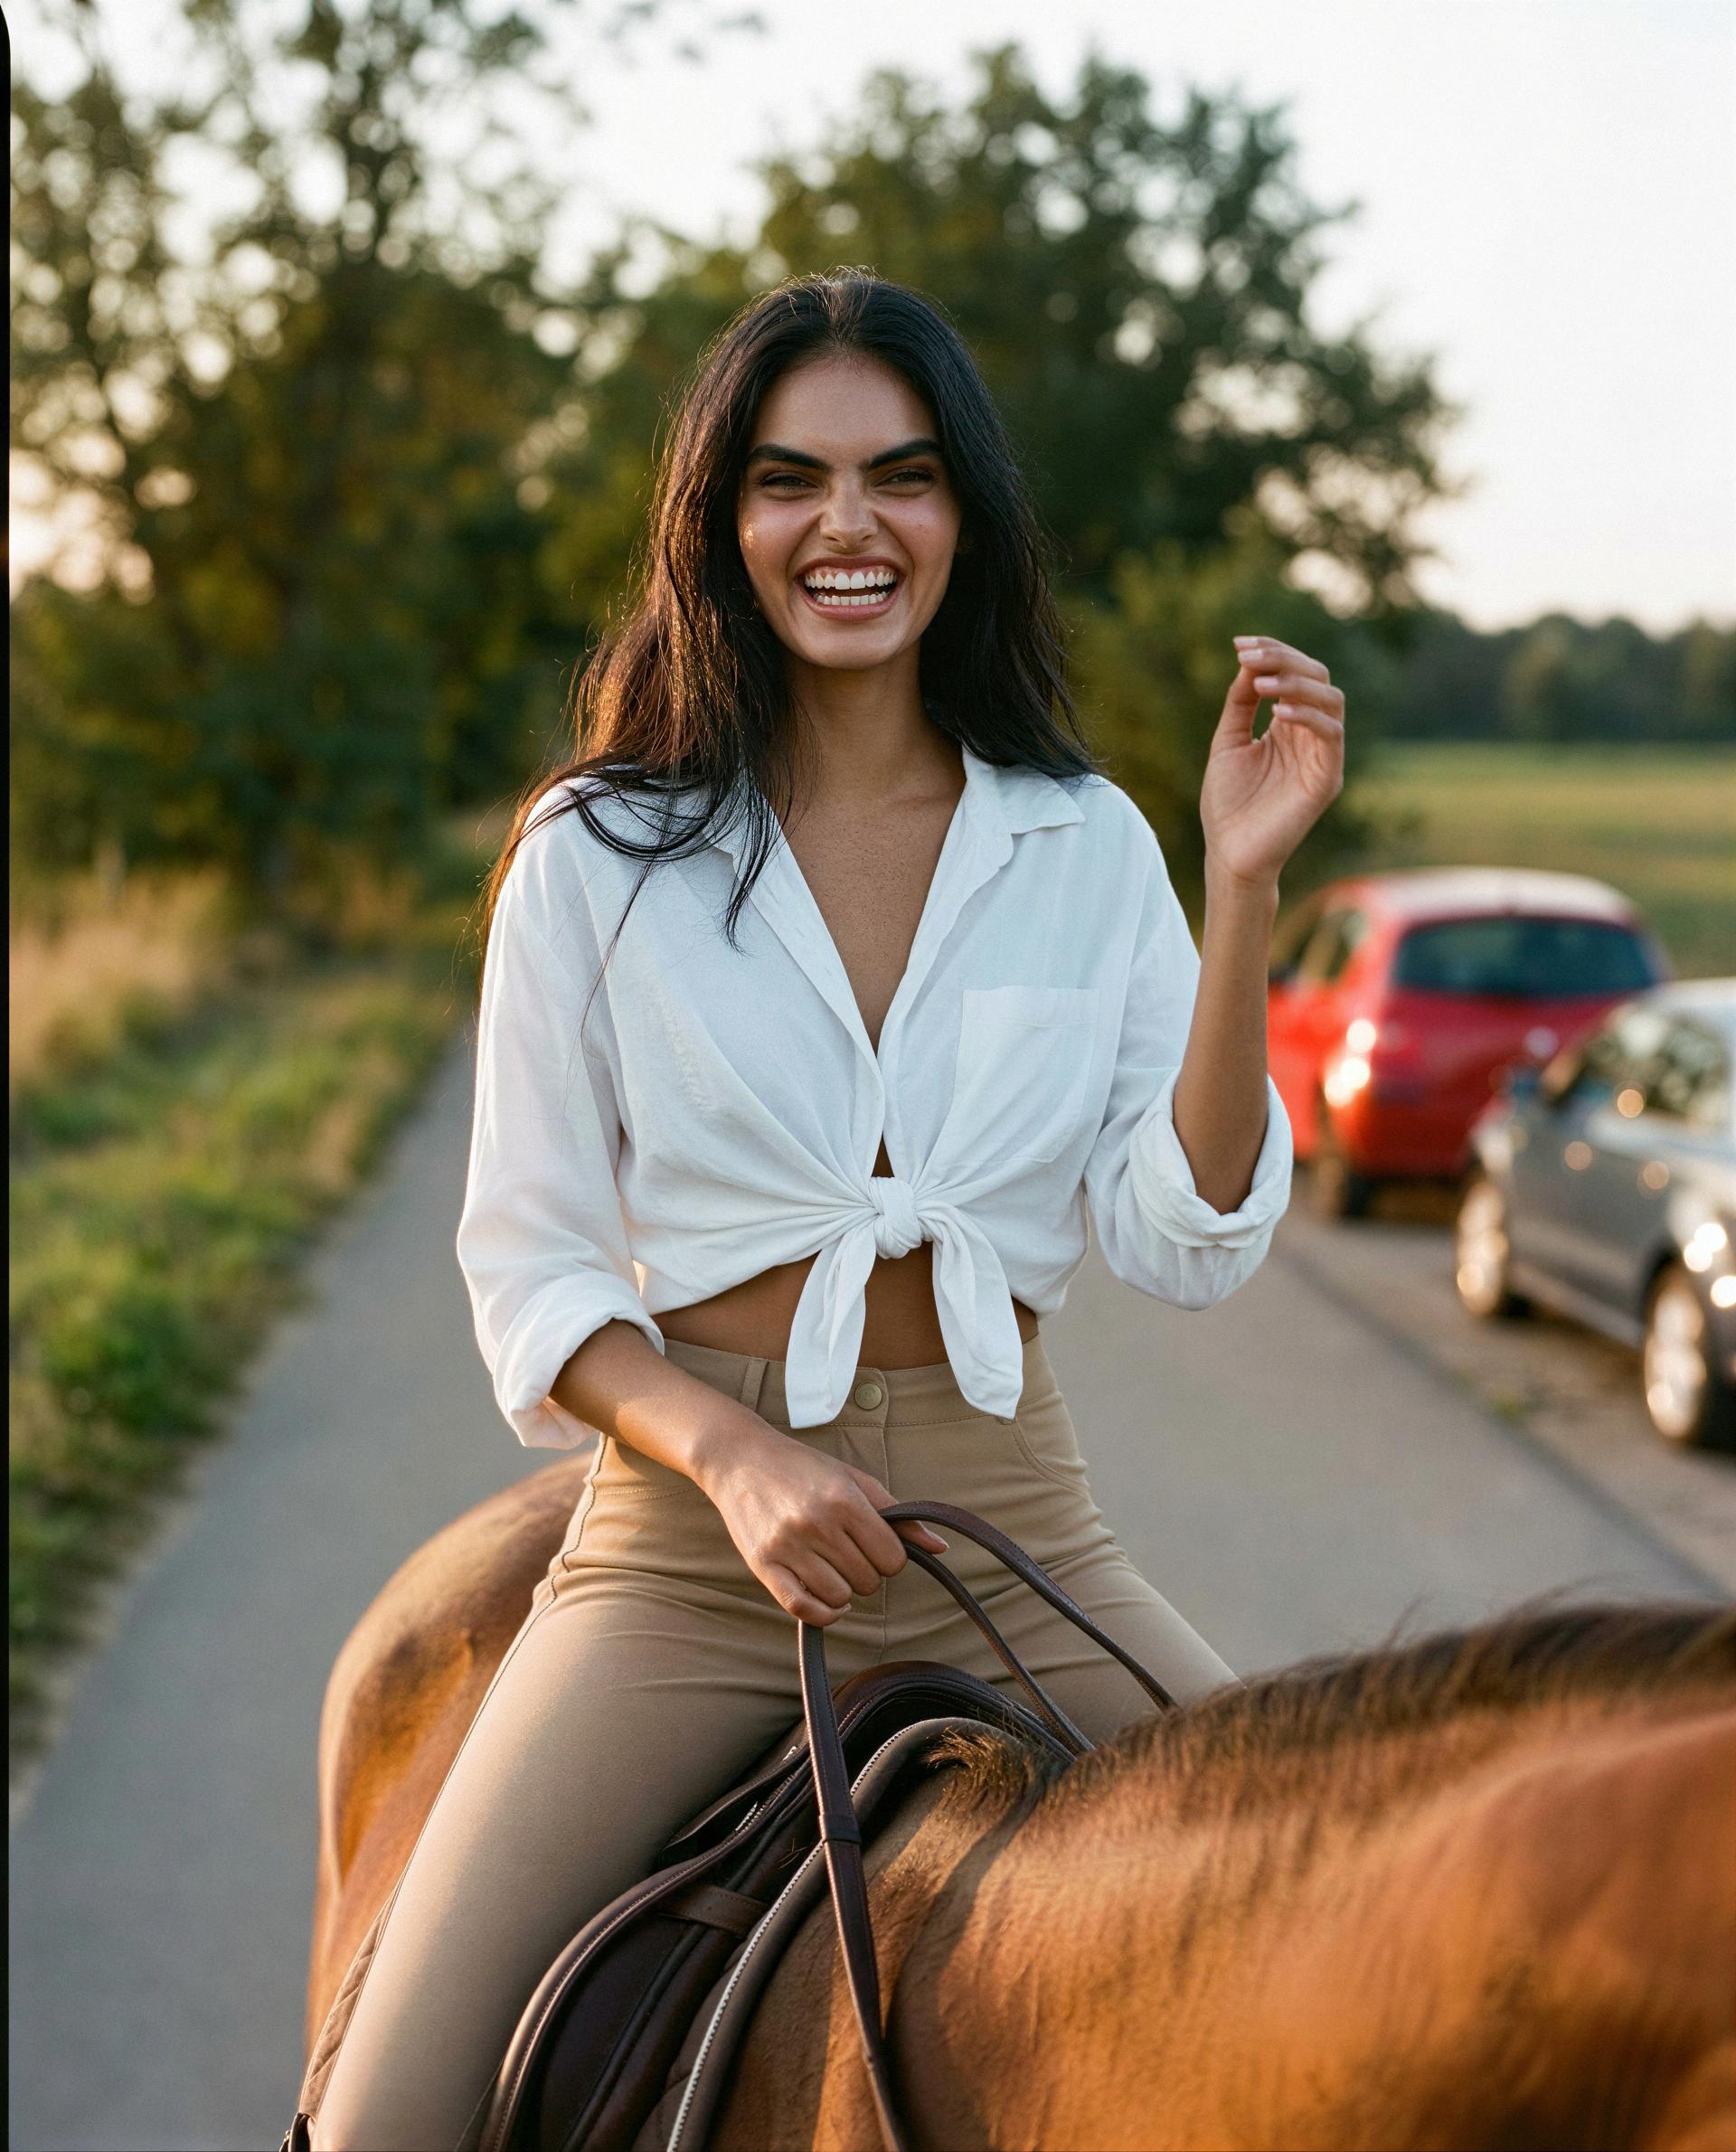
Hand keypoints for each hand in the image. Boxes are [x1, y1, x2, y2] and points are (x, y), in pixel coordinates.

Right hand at [700, 1425, 949, 1625]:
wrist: (739, 1459)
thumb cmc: (803, 1468)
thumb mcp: (854, 1480)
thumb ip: (898, 1515)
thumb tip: (940, 1547)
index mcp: (844, 1500)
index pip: (892, 1558)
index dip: (889, 1557)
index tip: (874, 1545)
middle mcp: (817, 1523)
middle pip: (868, 1580)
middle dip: (866, 1570)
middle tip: (848, 1550)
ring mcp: (787, 1546)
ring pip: (839, 1597)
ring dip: (844, 1590)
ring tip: (833, 1567)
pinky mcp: (763, 1565)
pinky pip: (803, 1609)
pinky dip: (823, 1614)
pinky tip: (829, 1600)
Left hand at [1202, 635, 1345, 889]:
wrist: (1229, 853)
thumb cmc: (1227, 804)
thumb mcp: (1228, 741)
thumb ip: (1240, 702)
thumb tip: (1249, 660)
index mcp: (1289, 725)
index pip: (1296, 673)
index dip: (1273, 652)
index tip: (1240, 644)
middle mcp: (1310, 736)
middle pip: (1317, 677)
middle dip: (1283, 659)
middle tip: (1248, 655)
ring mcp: (1322, 756)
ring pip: (1331, 699)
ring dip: (1296, 682)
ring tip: (1261, 683)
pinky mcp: (1327, 779)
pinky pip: (1331, 735)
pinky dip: (1308, 716)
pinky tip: (1278, 712)